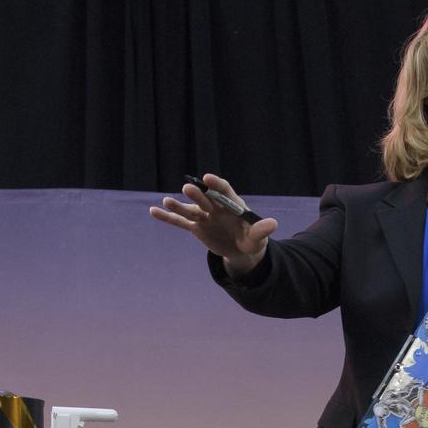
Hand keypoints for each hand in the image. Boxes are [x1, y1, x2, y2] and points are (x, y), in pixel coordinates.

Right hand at [149, 173, 277, 273]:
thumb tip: (273, 224)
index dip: (216, 185)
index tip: (207, 179)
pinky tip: (153, 211)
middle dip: (197, 194)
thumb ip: (262, 229)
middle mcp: (215, 206)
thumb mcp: (258, 236)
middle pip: (205, 198)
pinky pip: (180, 221)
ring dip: (178, 205)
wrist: (240, 248)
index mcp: (231, 203)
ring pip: (190, 209)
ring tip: (166, 201)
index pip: (224, 190)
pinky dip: (167, 217)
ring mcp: (204, 215)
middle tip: (187, 189)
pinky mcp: (196, 226)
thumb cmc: (252, 238)